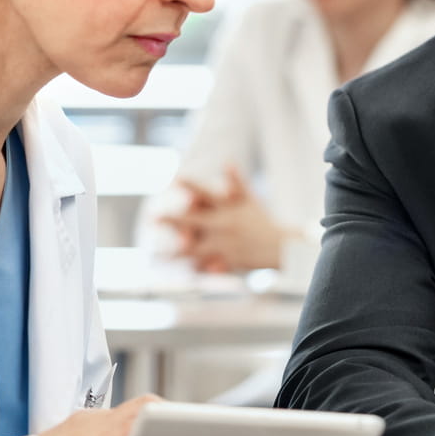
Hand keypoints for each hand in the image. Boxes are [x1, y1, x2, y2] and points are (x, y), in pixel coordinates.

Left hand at [157, 166, 289, 273]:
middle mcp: (223, 225)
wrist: (281, 248)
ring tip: (156, 256)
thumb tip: (227, 161)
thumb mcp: (250, 200)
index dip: (191, 186)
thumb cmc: (260, 221)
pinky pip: (206, 268)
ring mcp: (224, 245)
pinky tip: (178, 274)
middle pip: (194, 221)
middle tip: (153, 218)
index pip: (206, 193)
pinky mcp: (227, 262)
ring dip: (175, 252)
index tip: (175, 180)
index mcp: (226, 208)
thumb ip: (236, 182)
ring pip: (195, 249)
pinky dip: (192, 271)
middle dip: (172, 220)